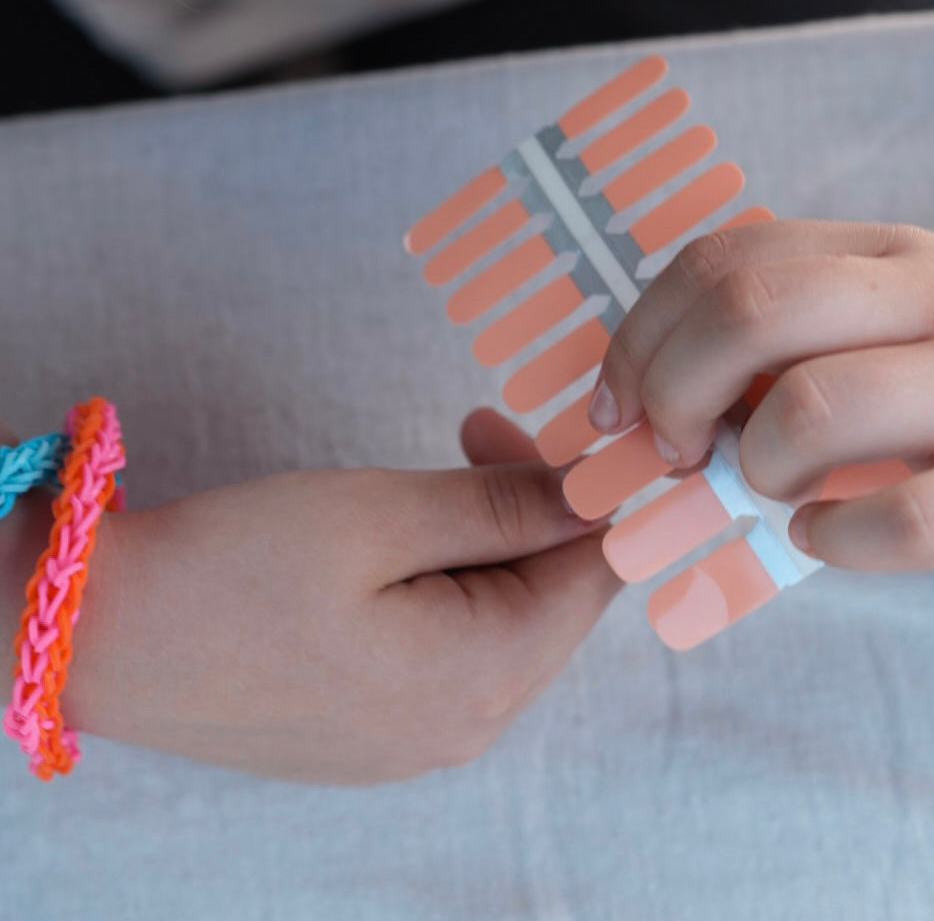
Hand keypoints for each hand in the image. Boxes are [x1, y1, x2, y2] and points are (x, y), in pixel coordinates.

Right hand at [6, 411, 616, 783]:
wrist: (104, 636)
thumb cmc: (240, 564)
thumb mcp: (382, 513)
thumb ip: (504, 506)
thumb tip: (600, 493)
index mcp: (485, 675)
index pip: (596, 575)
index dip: (594, 491)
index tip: (556, 423)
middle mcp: (467, 725)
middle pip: (552, 600)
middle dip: (533, 506)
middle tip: (476, 427)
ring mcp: (419, 738)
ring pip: (502, 621)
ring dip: (487, 536)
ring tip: (437, 468)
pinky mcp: (376, 731)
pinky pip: (452, 649)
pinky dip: (448, 582)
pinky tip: (402, 540)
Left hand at [588, 220, 933, 586]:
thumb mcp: (904, 321)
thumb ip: (799, 331)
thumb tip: (654, 389)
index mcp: (889, 252)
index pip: (723, 258)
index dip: (641, 334)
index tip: (614, 406)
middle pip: (750, 312)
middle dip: (674, 392)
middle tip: (679, 453)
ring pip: (815, 408)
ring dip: (759, 466)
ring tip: (776, 490)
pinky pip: (908, 519)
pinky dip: (838, 541)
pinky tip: (830, 538)